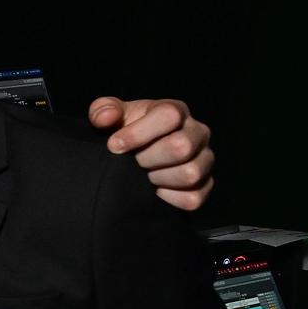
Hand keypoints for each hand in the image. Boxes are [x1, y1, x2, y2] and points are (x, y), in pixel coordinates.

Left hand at [88, 96, 213, 210]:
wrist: (134, 156)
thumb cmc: (125, 131)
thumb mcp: (109, 116)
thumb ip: (103, 110)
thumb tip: (106, 118)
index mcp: (176, 111)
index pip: (169, 115)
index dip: (138, 133)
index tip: (114, 145)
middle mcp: (197, 132)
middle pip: (181, 146)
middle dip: (147, 158)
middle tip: (133, 161)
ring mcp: (204, 160)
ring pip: (189, 174)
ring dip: (158, 178)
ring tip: (143, 175)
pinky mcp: (205, 186)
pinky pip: (192, 198)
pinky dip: (168, 198)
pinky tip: (154, 190)